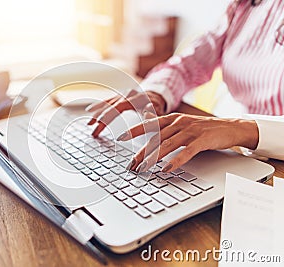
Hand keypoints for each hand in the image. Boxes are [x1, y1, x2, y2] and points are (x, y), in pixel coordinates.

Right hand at [86, 89, 166, 136]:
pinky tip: (90, 110)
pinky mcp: (119, 96)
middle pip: (110, 105)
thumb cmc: (158, 106)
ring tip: (89, 123)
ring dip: (97, 113)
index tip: (99, 123)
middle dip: (100, 117)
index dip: (108, 115)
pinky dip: (98, 106)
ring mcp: (122, 94)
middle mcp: (127, 94)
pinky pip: (107, 101)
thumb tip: (147, 112)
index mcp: (135, 98)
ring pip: (107, 103)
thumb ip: (154, 114)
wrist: (158, 95)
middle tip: (92, 128)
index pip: (118, 106)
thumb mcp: (158, 112)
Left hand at [117, 113, 258, 172]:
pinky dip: (176, 161)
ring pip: (168, 145)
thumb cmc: (204, 127)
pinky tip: (167, 169)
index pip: (149, 124)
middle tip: (131, 164)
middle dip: (142, 152)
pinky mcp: (202, 140)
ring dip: (154, 157)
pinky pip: (186, 152)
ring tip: (143, 168)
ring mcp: (191, 131)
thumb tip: (146, 117)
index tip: (120, 137)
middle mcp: (179, 122)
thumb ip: (164, 122)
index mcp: (173, 118)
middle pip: (156, 138)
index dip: (134, 130)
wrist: (231, 127)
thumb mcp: (182, 121)